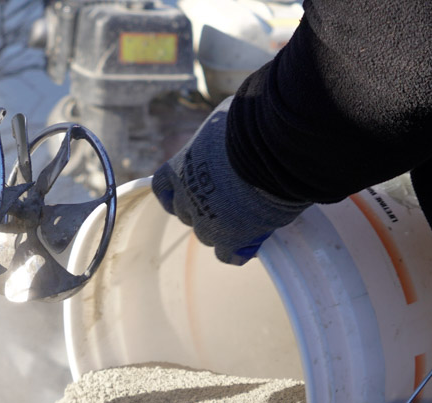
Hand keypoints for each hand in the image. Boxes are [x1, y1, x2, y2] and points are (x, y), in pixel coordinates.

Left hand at [152, 98, 309, 264]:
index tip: (179, 194)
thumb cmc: (249, 124)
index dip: (172, 192)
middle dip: (203, 209)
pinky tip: (251, 244)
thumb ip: (219, 132)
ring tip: (246, 220)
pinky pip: (228, 254)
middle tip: (227, 202)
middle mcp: (188, 197)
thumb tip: (233, 121)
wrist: (269, 148)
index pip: (162, 186)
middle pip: (186, 213)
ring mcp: (206, 221)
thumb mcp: (224, 118)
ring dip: (222, 229)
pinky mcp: (229, 239)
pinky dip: (238, 250)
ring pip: (207, 235)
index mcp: (181, 166)